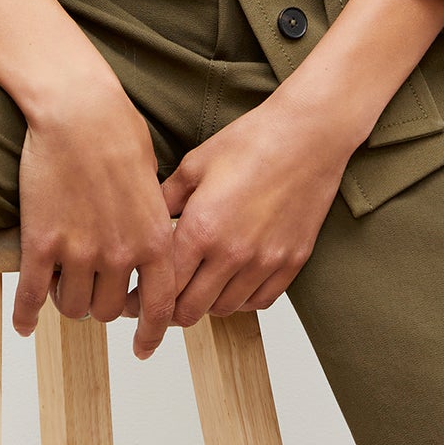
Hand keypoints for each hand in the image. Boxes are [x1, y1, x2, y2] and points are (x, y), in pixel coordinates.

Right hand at [10, 68, 180, 359]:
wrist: (78, 108)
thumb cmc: (118, 131)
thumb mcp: (153, 181)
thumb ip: (152, 222)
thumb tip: (148, 249)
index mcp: (154, 239)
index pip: (159, 307)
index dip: (151, 334)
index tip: (143, 348)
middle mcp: (120, 254)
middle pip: (108, 311)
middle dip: (100, 305)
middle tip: (91, 288)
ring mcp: (79, 251)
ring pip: (72, 307)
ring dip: (67, 302)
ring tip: (62, 285)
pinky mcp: (41, 243)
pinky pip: (32, 296)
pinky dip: (26, 315)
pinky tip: (23, 323)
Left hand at [141, 85, 354, 330]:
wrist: (308, 134)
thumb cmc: (252, 140)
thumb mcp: (196, 163)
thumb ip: (165, 199)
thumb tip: (143, 222)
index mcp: (201, 228)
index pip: (164, 286)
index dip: (143, 299)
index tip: (135, 301)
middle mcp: (232, 253)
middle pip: (191, 310)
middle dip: (171, 309)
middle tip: (163, 299)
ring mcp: (265, 262)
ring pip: (225, 309)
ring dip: (207, 303)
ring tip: (198, 285)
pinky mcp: (292, 263)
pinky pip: (260, 302)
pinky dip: (242, 299)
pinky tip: (233, 281)